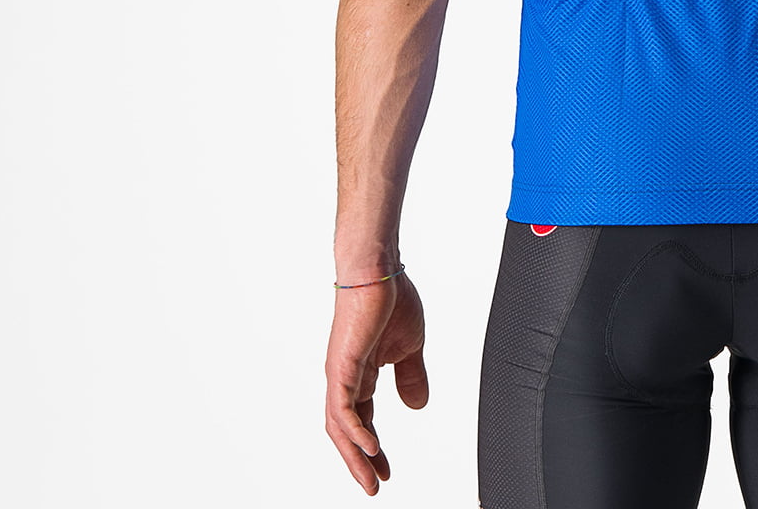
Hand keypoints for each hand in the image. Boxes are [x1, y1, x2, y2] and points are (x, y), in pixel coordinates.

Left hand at [325, 271, 429, 493]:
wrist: (378, 270)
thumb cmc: (391, 298)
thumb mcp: (409, 346)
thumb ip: (411, 376)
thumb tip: (417, 406)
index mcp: (360, 374)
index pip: (363, 420)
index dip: (374, 447)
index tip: (385, 470)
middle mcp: (345, 378)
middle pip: (347, 432)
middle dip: (360, 462)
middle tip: (373, 487)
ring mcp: (340, 374)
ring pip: (341, 426)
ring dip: (355, 455)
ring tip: (370, 479)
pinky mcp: (341, 366)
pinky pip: (343, 408)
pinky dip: (354, 431)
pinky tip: (369, 446)